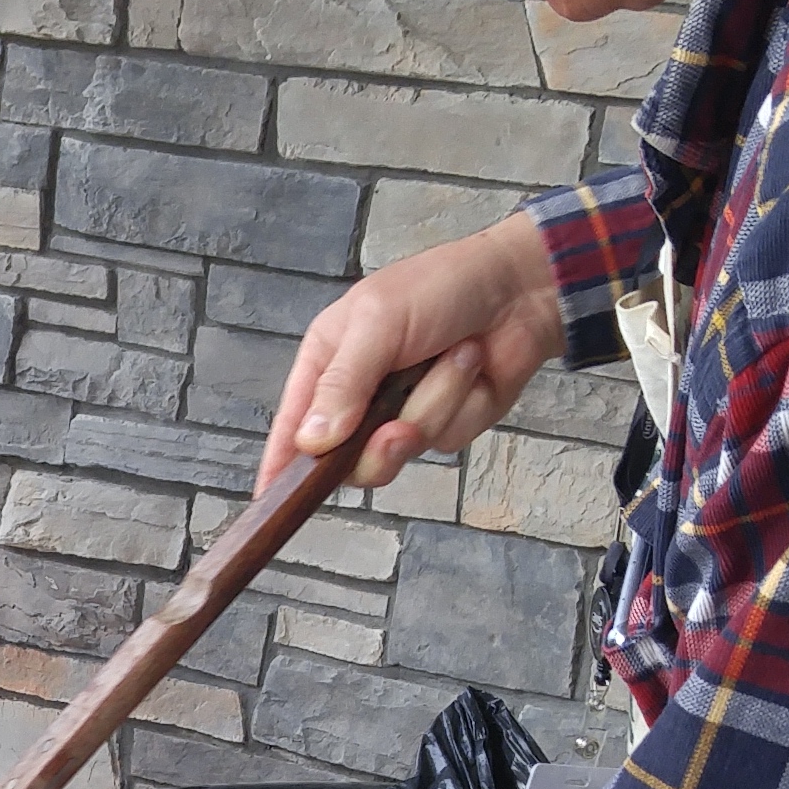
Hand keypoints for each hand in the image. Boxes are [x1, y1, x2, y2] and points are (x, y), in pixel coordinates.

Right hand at [259, 208, 564, 495]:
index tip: (268, 501)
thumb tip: (311, 442)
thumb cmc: (439, 288)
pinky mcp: (442, 426)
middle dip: (375, 445)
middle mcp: (358, 397)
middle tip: (397, 425)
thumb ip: (343, 384)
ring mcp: (400, 416)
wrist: (520, 289)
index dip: (280, 466)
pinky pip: (441, 440)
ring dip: (432, 406)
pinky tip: (471, 366)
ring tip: (455, 356)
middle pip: (342, 460)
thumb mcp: (378, 323)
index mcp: (327, 363)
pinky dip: (459, 403)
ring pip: (396, 454)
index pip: (293, 426)